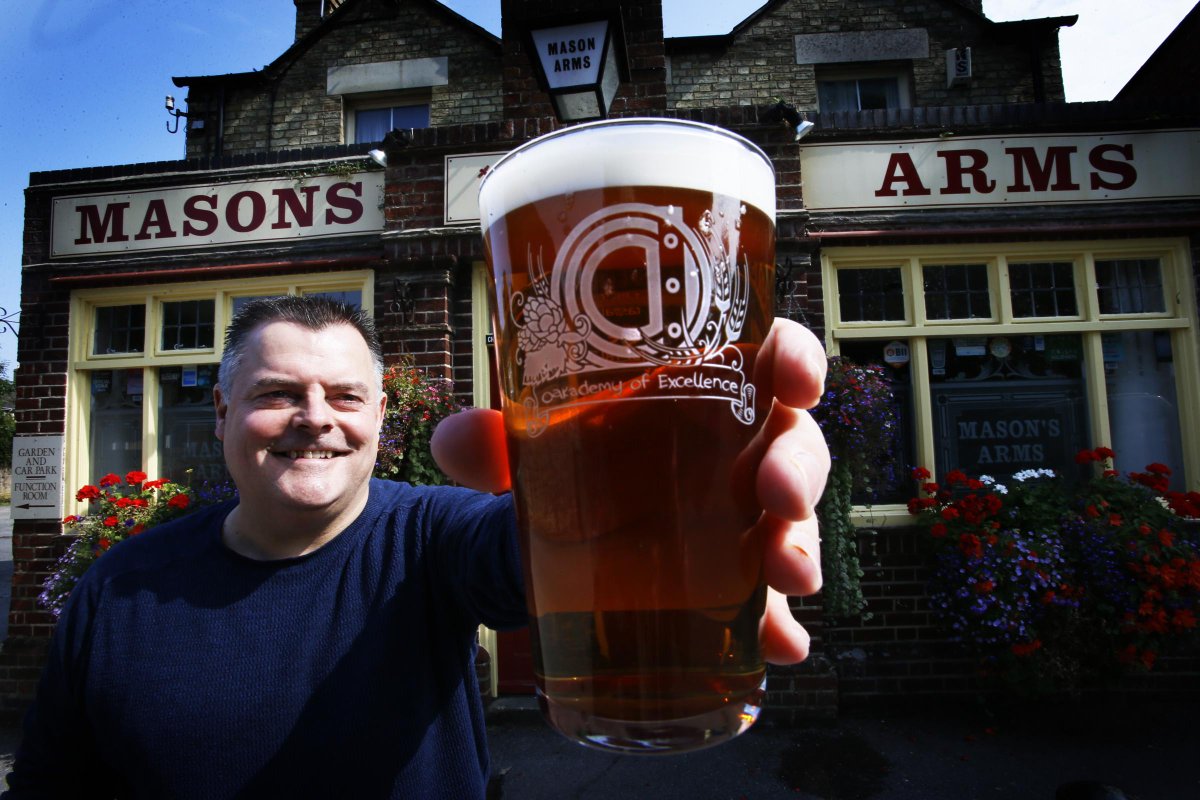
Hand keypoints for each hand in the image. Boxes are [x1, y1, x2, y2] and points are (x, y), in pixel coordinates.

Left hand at [432, 318, 828, 664]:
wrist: (543, 551)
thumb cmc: (563, 472)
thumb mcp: (529, 453)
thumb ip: (495, 442)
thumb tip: (455, 438)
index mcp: (698, 395)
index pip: (767, 359)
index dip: (798, 361)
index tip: (798, 381)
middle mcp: (733, 453)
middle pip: (796, 444)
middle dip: (800, 468)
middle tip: (778, 497)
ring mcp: (739, 522)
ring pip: (794, 522)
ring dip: (801, 546)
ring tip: (787, 578)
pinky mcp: (731, 585)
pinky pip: (770, 603)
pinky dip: (780, 626)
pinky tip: (782, 647)